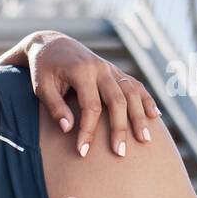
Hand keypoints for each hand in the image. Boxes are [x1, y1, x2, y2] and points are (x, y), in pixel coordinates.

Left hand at [26, 31, 159, 157]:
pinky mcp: (115, 71)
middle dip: (120, 128)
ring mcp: (111, 69)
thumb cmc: (44, 69)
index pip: (90, 106)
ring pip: (132, 92)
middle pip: (117, 100)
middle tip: (120, 153)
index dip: (88, 131)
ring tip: (145, 139)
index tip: (83, 152)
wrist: (52, 44)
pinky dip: (146, 100)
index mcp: (81, 72)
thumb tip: (68, 129)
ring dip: (140, 116)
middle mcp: (101, 69)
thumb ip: (55, 107)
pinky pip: (136, 85)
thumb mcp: (42, 87)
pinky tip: (154, 116)